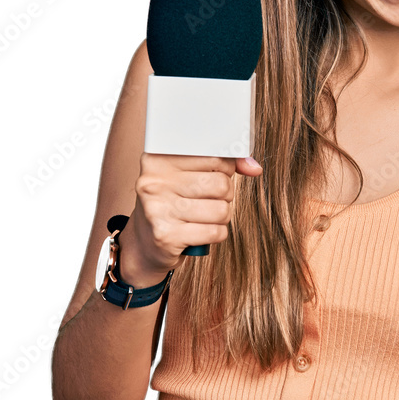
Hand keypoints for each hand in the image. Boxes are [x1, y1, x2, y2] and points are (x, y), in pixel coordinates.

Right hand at [118, 153, 262, 284]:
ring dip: (221, 216)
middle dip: (225, 195)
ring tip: (204, 216)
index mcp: (158, 158)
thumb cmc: (173, 203)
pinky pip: (215, 232)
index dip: (225, 168)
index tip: (217, 174)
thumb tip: (255, 168)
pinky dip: (216, 234)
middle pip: (221, 183)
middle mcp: (154, 181)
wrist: (143, 243)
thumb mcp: (189, 176)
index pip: (215, 156)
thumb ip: (223, 165)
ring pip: (222, 210)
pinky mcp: (166, 236)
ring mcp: (158, 209)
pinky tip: (200, 232)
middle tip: (209, 200)